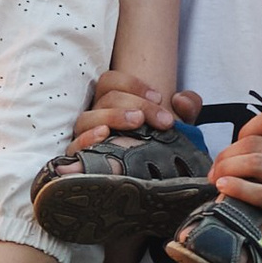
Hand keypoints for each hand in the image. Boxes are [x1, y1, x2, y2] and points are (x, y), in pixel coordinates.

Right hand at [73, 71, 202, 146]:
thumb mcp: (179, 126)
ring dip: (112, 116)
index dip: (132, 84)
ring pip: (87, 118)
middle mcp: (96, 117)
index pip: (111, 81)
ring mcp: (85, 137)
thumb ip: (188, 108)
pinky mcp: (79, 159)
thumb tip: (181, 99)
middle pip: (105, 97)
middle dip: (135, 103)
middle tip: (161, 119)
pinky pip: (73, 146)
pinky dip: (87, 138)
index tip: (159, 97)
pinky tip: (104, 136)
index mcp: (112, 103)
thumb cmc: (158, 148)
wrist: (150, 181)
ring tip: (136, 123)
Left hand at [209, 110, 261, 262]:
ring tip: (217, 180)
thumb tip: (245, 144)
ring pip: (254, 163)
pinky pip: (259, 192)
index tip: (236, 148)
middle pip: (255, 142)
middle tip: (217, 169)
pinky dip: (236, 188)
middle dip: (227, 154)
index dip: (245, 130)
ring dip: (227, 170)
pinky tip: (224, 189)